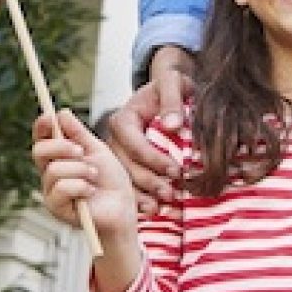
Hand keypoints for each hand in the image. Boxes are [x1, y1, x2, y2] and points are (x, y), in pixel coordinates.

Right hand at [32, 109, 136, 237]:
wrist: (122, 207)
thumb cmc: (110, 180)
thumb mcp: (97, 150)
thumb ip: (79, 133)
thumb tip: (61, 113)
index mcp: (59, 157)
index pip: (42, 138)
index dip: (42, 126)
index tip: (49, 116)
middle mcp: (50, 173)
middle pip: (39, 151)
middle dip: (62, 146)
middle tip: (82, 151)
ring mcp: (51, 191)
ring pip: (54, 170)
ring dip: (80, 170)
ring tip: (94, 177)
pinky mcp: (56, 208)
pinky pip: (61, 188)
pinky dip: (81, 186)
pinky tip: (90, 192)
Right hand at [106, 45, 194, 213]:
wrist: (169, 90)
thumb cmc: (170, 85)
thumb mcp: (172, 82)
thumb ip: (172, 100)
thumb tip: (171, 125)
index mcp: (123, 119)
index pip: (134, 143)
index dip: (154, 159)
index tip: (176, 170)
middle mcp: (116, 139)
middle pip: (126, 166)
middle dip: (148, 181)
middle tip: (170, 193)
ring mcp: (119, 155)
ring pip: (125, 179)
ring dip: (142, 194)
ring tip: (161, 207)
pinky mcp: (126, 165)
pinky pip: (129, 184)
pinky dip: (141, 197)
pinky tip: (155, 209)